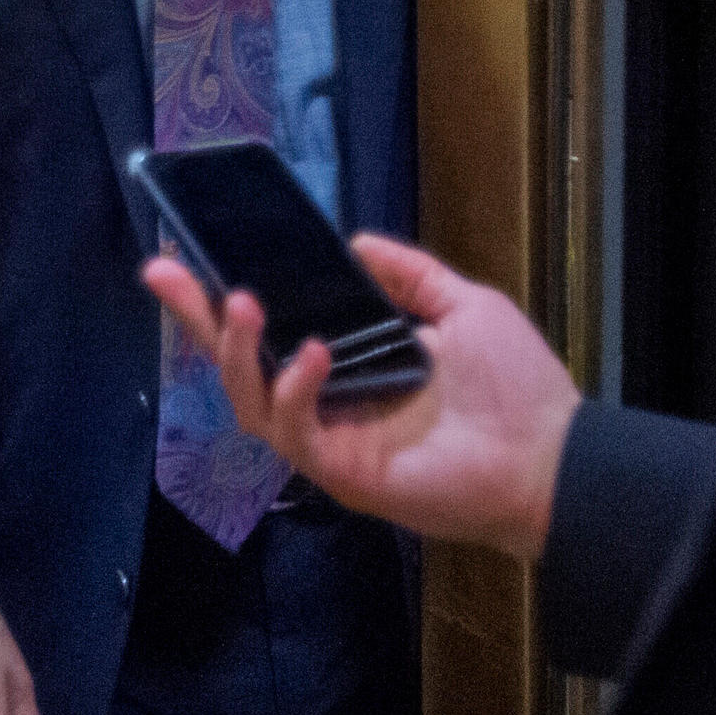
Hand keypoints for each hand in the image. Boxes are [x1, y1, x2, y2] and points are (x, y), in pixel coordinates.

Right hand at [141, 234, 580, 562]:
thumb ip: (409, 275)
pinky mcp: (344, 472)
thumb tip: (355, 242)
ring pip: (251, 401)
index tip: (191, 255)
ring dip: (237, 351)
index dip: (228, 299)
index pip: (274, 331)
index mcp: (350, 366)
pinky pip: (295, 432)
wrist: (554, 454)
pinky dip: (294, 389)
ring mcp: (332, 441)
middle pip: (241, 365)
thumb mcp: (462, 306)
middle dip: (196, 319)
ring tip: (240, 304)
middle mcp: (329, 405)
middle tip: (161, 271)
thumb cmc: (516, 387)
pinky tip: (312, 353)